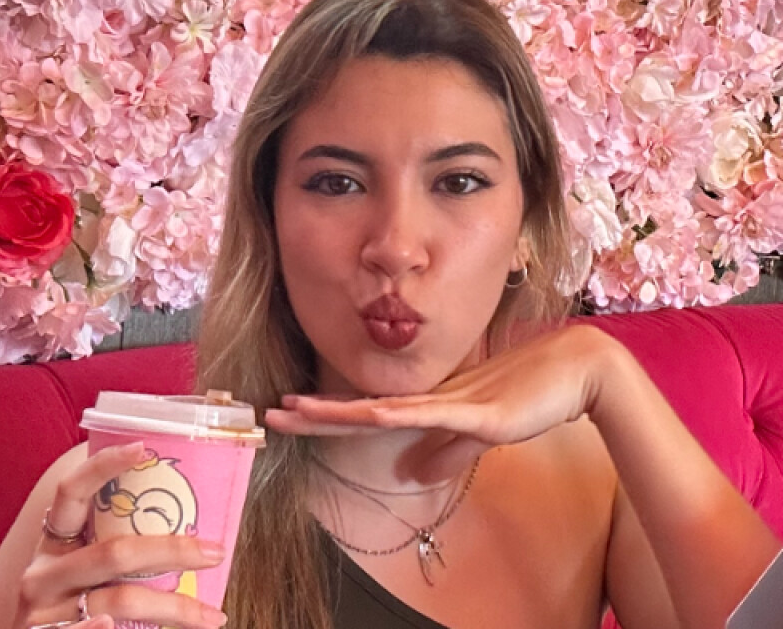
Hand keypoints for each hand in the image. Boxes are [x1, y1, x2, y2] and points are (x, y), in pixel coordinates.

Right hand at [14, 443, 227, 628]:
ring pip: (120, 603)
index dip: (103, 466)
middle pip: (115, 553)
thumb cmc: (69, 602)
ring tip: (212, 616)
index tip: (143, 447)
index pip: (72, 491)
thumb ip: (114, 541)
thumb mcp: (79, 567)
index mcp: (53, 541)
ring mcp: (41, 614)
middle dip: (173, 551)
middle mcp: (42, 574)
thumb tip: (190, 515)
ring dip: (174, 608)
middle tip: (216, 552)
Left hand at [266, 323, 623, 478]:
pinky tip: (364, 415)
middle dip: (314, 414)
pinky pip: (429, 415)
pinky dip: (393, 416)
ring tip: (293, 410)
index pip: (367, 414)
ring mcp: (451, 403)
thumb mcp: (479, 434)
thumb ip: (445, 453)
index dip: (328, 417)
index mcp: (429, 406)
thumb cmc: (531, 395)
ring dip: (336, 411)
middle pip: (360, 410)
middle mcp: (430, 400)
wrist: (577, 372)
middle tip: (268, 413)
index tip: (290, 415)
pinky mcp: (478, 411)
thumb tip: (410, 474)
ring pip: (381, 409)